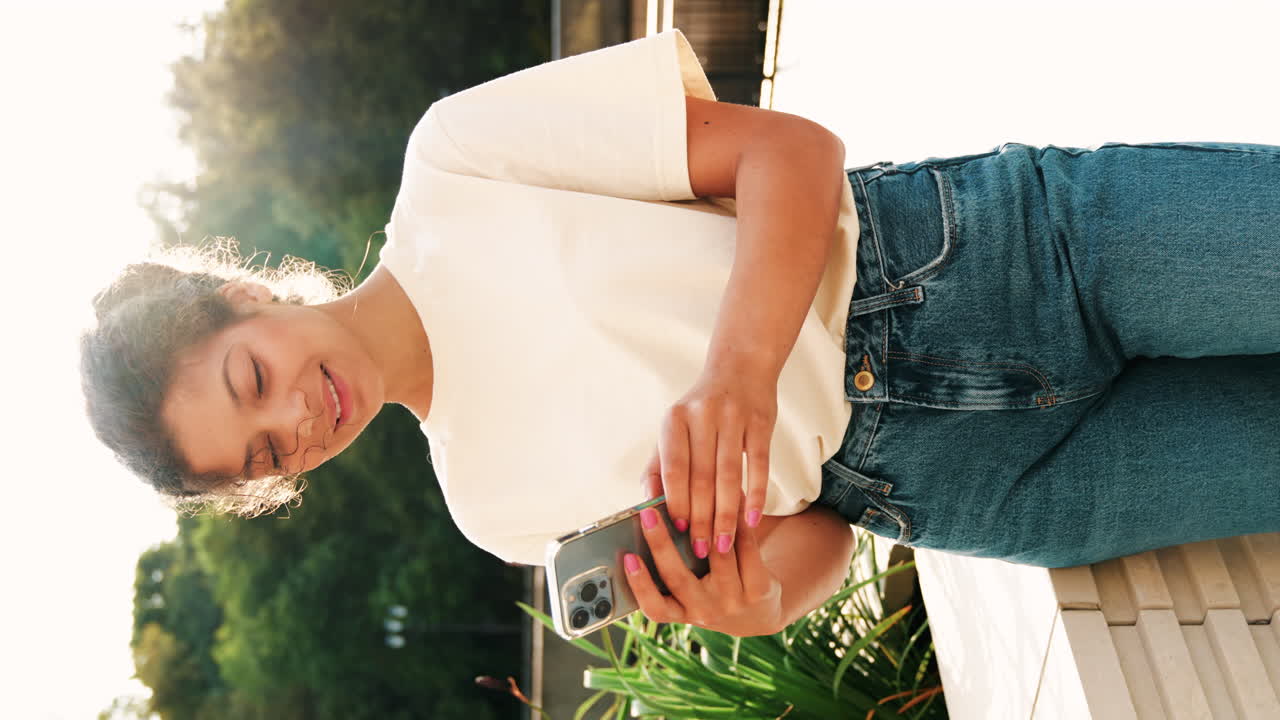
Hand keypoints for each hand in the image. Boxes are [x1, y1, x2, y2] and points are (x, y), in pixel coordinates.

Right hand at [624, 500, 782, 636]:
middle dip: (660, 544)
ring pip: (717, 555)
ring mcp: (733, 601)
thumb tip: (648, 522)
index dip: (639, 585)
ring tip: (692, 490)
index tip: (627, 557)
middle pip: (679, 578)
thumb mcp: (690, 592)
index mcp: (681, 612)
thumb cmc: (711, 591)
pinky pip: (746, 548)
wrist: (759, 613)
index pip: (655, 607)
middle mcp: (705, 611)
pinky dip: (737, 521)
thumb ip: (670, 568)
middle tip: (647, 513)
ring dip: (704, 520)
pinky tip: (730, 498)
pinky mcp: (758, 588)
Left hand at [642, 366, 777, 557]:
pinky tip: (752, 520)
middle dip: (701, 518)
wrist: (741, 366)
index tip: (677, 531)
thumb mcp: (674, 428)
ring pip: (728, 476)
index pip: (674, 468)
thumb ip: (660, 465)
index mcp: (674, 419)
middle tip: (701, 550)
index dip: (675, 501)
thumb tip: (648, 505)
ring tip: (724, 544)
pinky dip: (755, 495)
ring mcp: (733, 418)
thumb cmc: (701, 408)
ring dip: (726, 515)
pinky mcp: (760, 424)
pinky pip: (758, 465)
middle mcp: (702, 415)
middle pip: (701, 477)